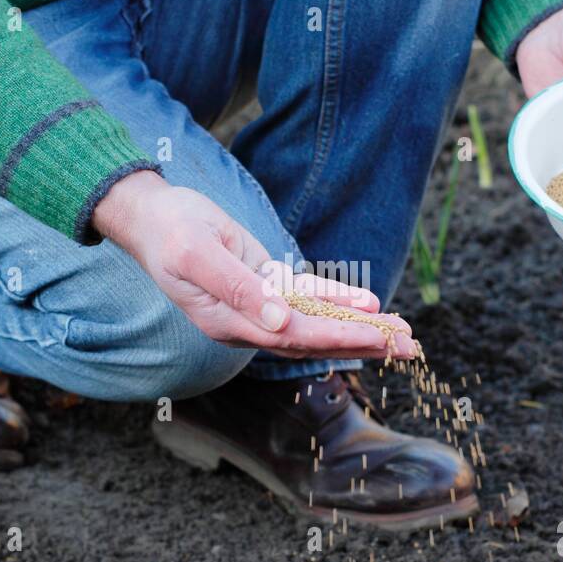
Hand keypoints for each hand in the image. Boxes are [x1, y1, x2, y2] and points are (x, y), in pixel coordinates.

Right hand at [92, 171, 415, 360]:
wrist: (152, 215)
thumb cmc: (168, 232)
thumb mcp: (196, 256)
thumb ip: (237, 290)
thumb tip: (279, 323)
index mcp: (229, 323)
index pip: (295, 338)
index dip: (338, 339)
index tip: (379, 340)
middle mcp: (248, 323)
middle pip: (314, 339)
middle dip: (363, 342)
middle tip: (411, 346)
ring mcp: (258, 305)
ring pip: (316, 321)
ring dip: (359, 326)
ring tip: (403, 332)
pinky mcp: (264, 283)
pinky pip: (306, 296)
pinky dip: (337, 300)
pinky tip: (370, 304)